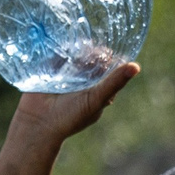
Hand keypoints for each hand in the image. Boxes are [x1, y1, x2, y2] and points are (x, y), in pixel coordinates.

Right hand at [13, 61, 139, 145]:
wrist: (37, 123)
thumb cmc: (70, 116)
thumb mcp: (96, 99)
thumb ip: (114, 83)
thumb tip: (136, 66)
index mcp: (100, 87)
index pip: (109, 65)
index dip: (106, 57)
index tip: (101, 56)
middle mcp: (86, 79)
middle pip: (93, 56)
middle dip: (90, 53)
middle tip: (83, 58)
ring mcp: (69, 73)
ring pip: (77, 53)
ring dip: (76, 51)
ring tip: (71, 59)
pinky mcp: (52, 69)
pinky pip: (60, 53)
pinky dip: (61, 50)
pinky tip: (60, 54)